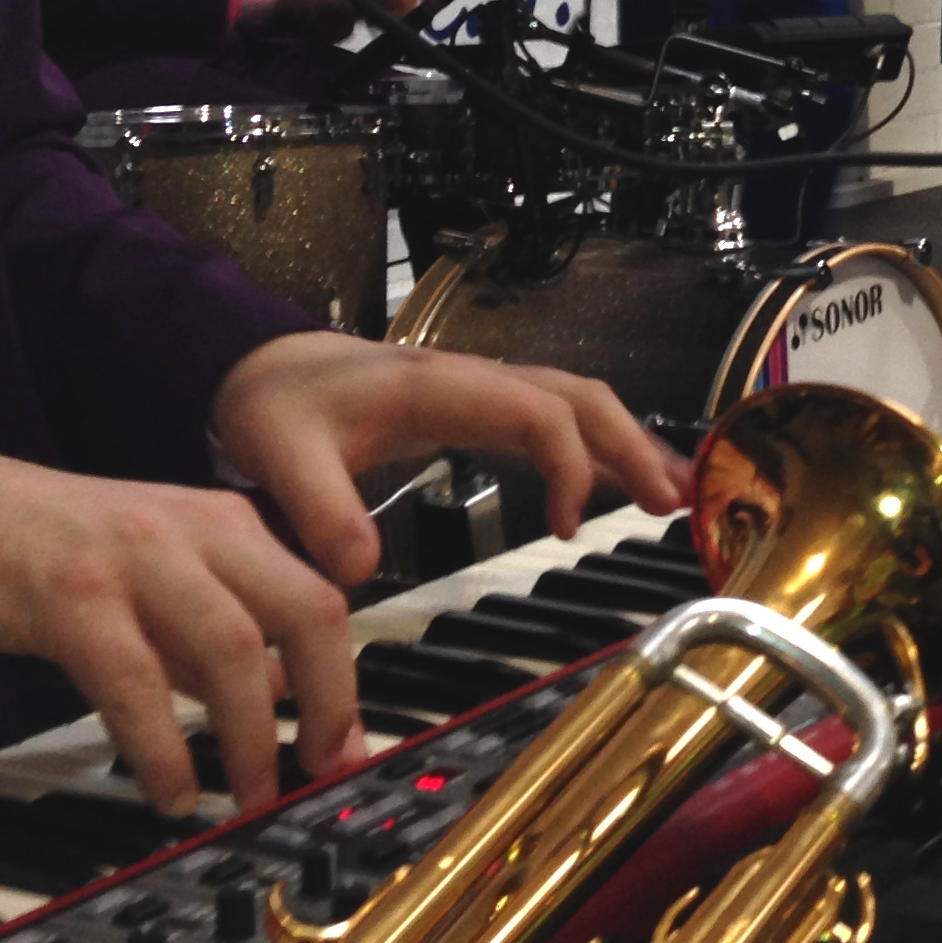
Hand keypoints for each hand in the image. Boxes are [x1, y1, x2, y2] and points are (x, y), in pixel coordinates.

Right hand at [0, 438, 363, 821]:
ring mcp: (137, 559)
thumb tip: (277, 700)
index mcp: (226, 526)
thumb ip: (211, 638)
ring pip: (234, 647)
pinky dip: (163, 747)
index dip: (344, 680)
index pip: (322, 597)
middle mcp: (198, 532)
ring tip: (249, 799)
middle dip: (328, 701)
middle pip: (307, 611)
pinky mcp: (71, 597)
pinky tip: (170, 793)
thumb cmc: (45, 553)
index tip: (344, 748)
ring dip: (252, 736)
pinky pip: (138, 681)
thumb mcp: (155, 581)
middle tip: (317, 772)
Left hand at [210, 333, 684, 593]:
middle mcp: (475, 379)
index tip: (568, 529)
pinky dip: (600, 446)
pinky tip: (625, 482)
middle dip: (633, 446)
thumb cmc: (279, 408)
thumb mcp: (283, 459)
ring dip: (629, 443)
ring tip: (677, 493)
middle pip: (580, 398)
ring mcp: (483, 390)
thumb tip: (362, 574)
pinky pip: (557, 418)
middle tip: (676, 504)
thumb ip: (322, 512)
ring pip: (579, 403)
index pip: (538, 412)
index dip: (570, 467)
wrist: (264, 369)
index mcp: (441, 386)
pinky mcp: (480, 408)